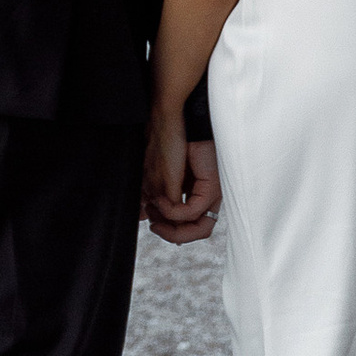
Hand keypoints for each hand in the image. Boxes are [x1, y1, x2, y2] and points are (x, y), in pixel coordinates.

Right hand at [143, 124, 221, 243]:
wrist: (170, 121)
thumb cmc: (165, 144)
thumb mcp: (156, 179)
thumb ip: (155, 201)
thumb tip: (144, 218)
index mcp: (195, 194)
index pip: (189, 226)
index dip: (170, 231)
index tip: (152, 223)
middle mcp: (206, 196)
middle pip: (197, 232)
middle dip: (172, 234)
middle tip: (154, 225)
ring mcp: (211, 192)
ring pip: (201, 228)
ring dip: (174, 227)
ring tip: (157, 214)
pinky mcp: (211, 185)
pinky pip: (194, 211)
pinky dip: (174, 211)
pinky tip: (163, 201)